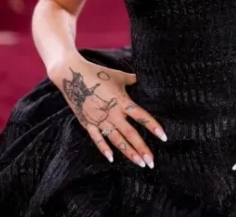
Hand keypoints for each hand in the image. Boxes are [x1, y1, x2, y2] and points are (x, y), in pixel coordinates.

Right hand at [49, 58, 166, 168]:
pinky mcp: (87, 123)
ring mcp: (99, 119)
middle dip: (142, 148)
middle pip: (130, 134)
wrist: (72, 75)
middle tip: (151, 162)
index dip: (153, 126)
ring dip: (128, 152)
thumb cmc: (98, 73)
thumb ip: (133, 79)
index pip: (141, 116)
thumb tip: (144, 77)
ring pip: (116, 140)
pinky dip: (104, 149)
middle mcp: (112, 113)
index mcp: (122, 101)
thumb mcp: (118, 75)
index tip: (164, 137)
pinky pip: (97, 139)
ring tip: (139, 163)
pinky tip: (112, 159)